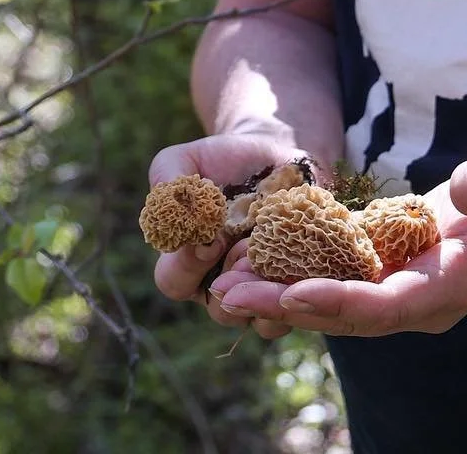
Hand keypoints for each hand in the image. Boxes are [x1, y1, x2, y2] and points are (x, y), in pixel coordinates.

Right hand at [148, 129, 306, 340]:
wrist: (278, 151)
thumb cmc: (225, 159)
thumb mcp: (189, 160)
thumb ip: (167, 178)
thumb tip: (163, 204)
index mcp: (188, 260)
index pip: (174, 281)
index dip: (187, 266)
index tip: (209, 240)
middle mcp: (222, 282)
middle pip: (220, 309)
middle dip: (234, 284)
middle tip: (245, 251)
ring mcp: (261, 286)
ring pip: (260, 316)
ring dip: (266, 293)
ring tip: (274, 257)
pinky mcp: (296, 281)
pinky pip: (298, 304)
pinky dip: (299, 289)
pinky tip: (303, 264)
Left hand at [208, 145, 466, 336]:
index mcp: (446, 288)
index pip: (386, 305)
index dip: (339, 302)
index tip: (292, 295)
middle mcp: (413, 302)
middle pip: (344, 313)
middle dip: (285, 307)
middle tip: (228, 297)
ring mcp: (395, 292)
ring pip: (329, 303)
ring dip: (276, 297)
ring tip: (221, 289)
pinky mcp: (380, 273)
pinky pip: (330, 280)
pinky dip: (291, 275)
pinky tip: (250, 264)